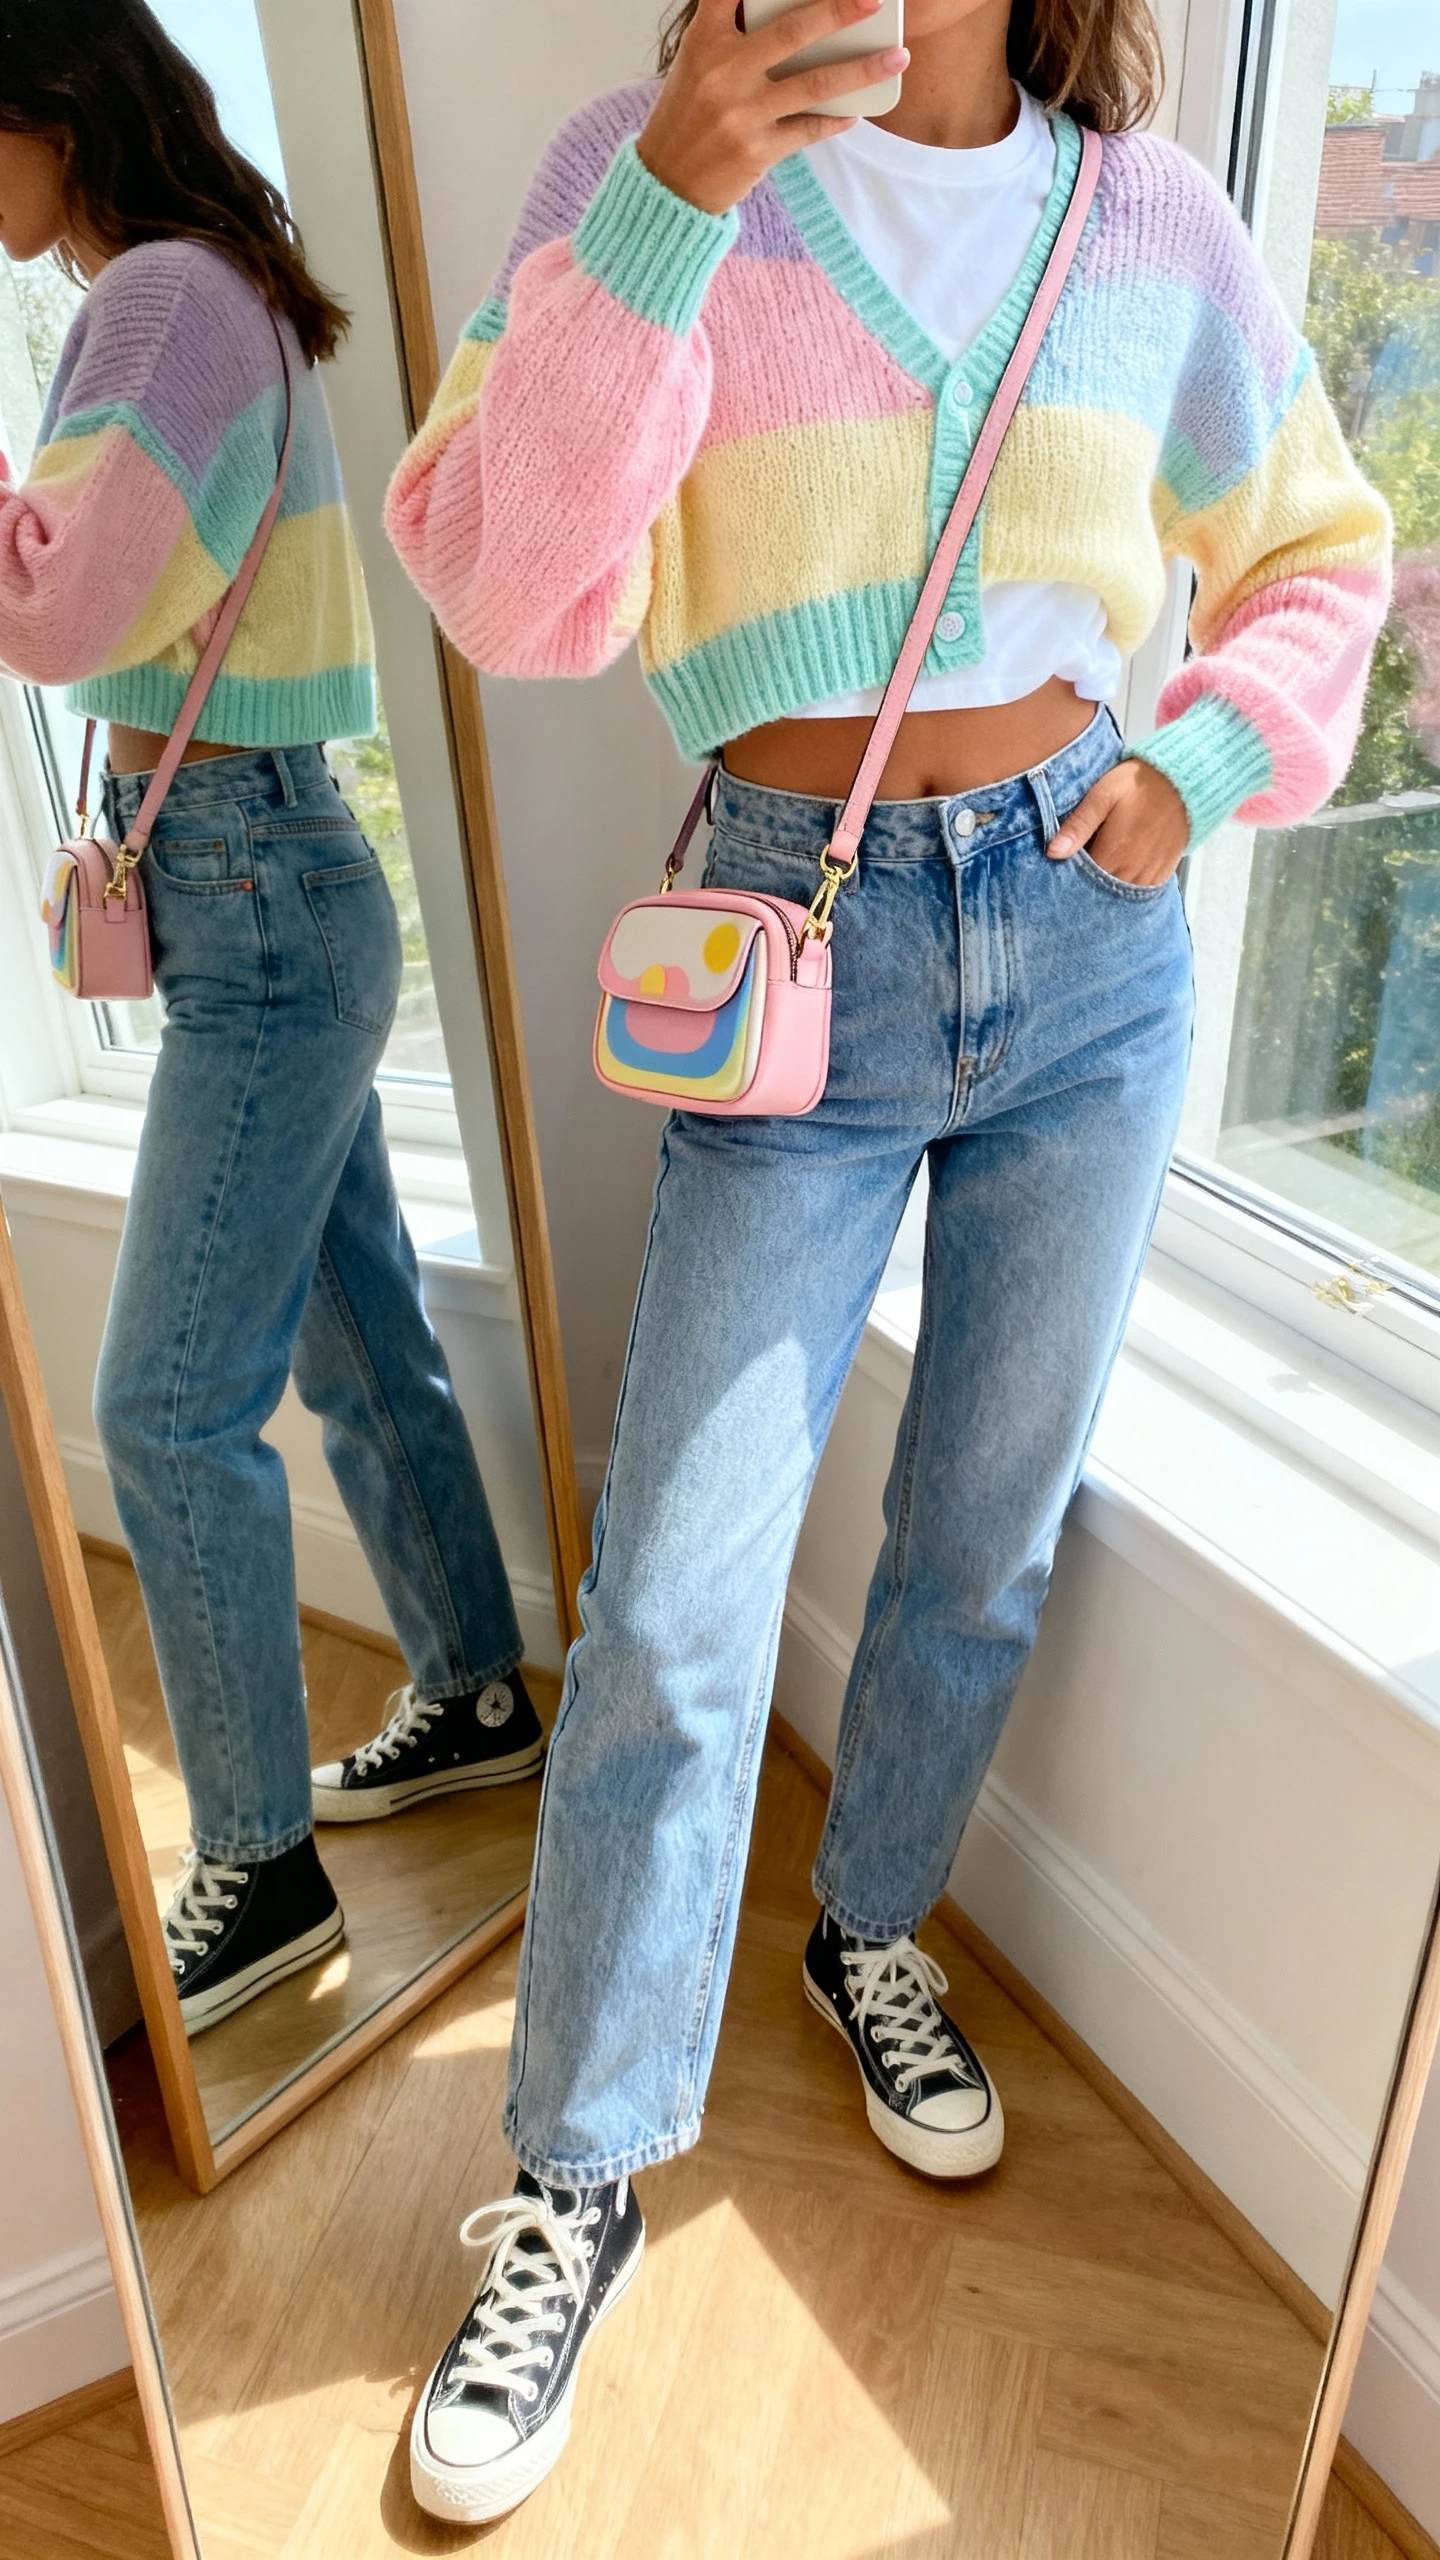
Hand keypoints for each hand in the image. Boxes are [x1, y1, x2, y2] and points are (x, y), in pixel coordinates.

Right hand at [638, 0, 908, 216]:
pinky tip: (856, 112)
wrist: (668, 185)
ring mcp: (742, 113)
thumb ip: (734, 34)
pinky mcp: (756, 150)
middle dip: (839, 11)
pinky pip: (809, 129)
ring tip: (897, 57)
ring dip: (862, 70)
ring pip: (814, 84)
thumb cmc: (689, 116)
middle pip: (793, 32)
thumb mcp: (698, 64)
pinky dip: (836, 120)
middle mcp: (723, 72)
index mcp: (705, 41)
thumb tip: (801, 22)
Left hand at [1045, 759, 1188, 888]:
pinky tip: (1118, 873)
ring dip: (1106, 890)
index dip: (1068, 877)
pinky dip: (1126, 888)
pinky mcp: (1163, 872)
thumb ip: (1078, 826)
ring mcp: (1150, 873)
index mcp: (1114, 852)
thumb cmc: (1138, 783)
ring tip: (1097, 871)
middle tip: (1077, 869)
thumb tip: (1053, 852)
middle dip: (1085, 885)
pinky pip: (1140, 892)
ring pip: (1119, 896)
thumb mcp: (1102, 796)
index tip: (1060, 869)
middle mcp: (1133, 869)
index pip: (1081, 881)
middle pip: (1100, 892)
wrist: (1182, 780)